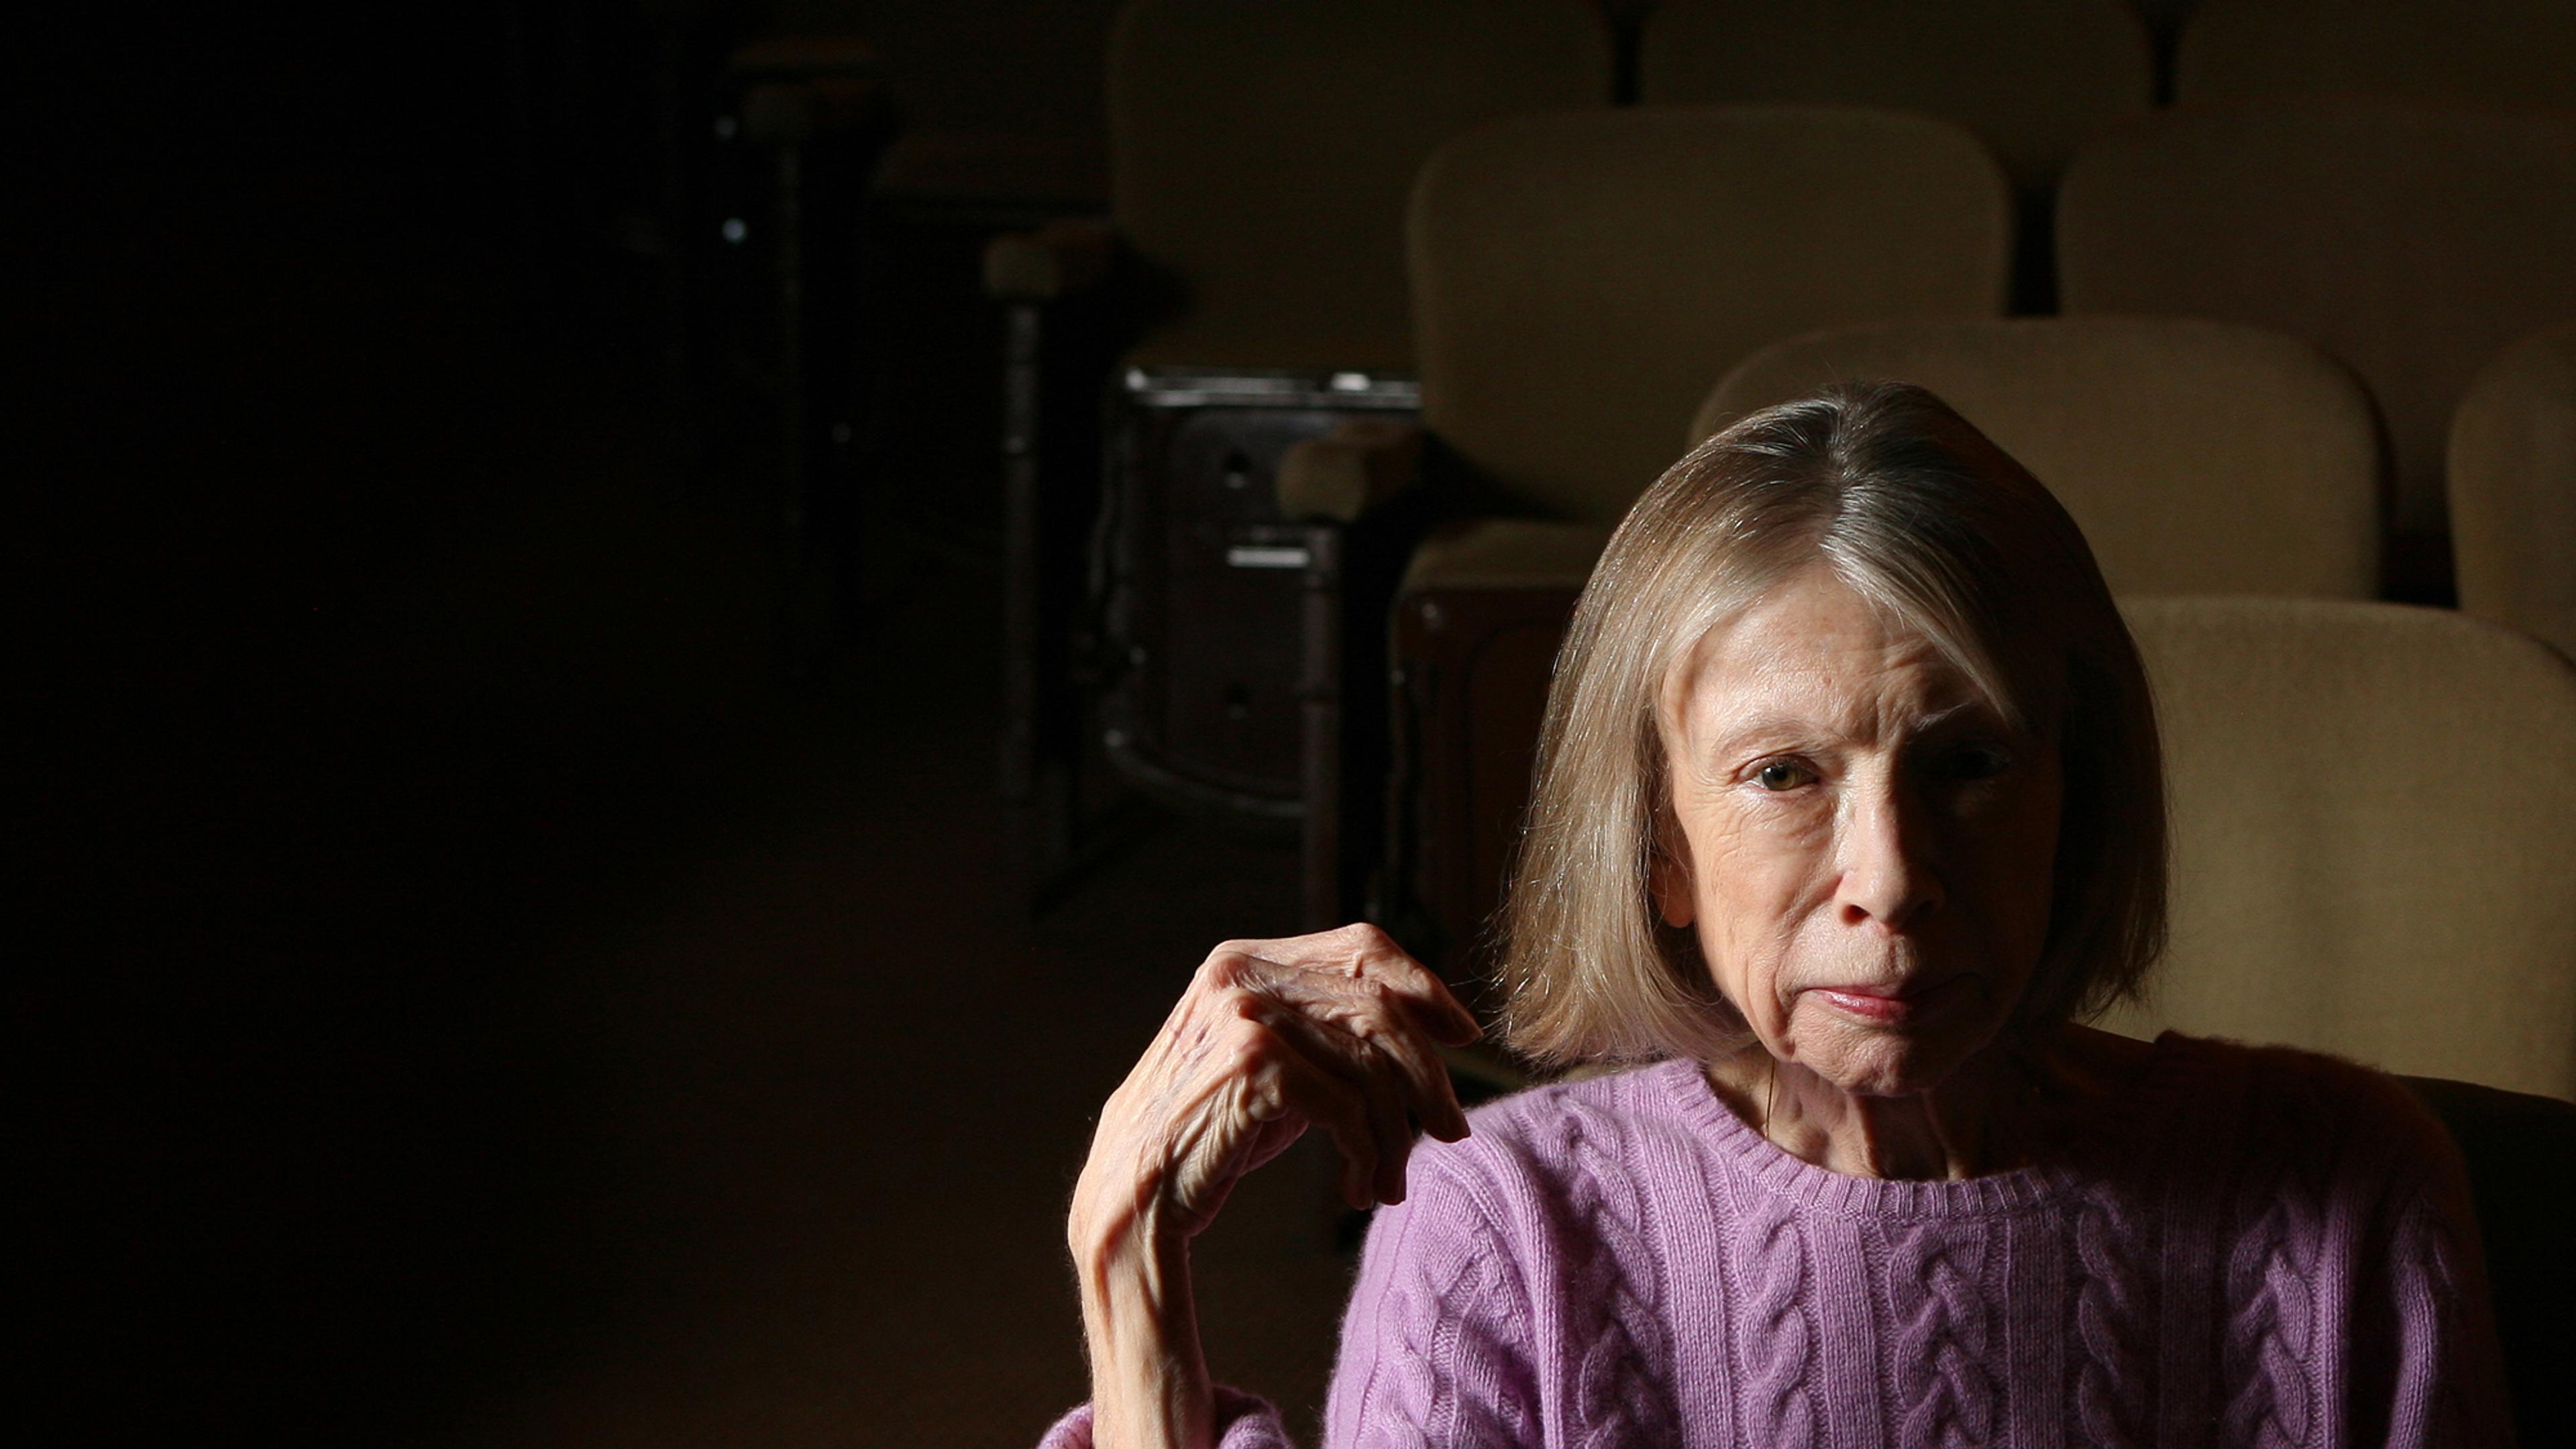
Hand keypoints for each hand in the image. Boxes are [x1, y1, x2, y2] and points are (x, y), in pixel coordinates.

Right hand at [1067, 923, 1480, 1448]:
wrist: (1132, 1201)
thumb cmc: (1208, 1137)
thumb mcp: (1274, 1067)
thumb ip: (1327, 1032)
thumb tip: (1430, 1026)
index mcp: (1246, 959)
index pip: (1362, 945)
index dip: (1424, 986)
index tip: (1463, 1035)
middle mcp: (1241, 973)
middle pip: (1382, 1007)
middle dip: (1429, 1076)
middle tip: (1451, 1131)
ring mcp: (1244, 1014)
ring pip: (1373, 1063)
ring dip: (1398, 1134)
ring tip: (1392, 1181)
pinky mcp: (1252, 1066)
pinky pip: (1350, 1107)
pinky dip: (1369, 1155)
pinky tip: (1358, 1189)